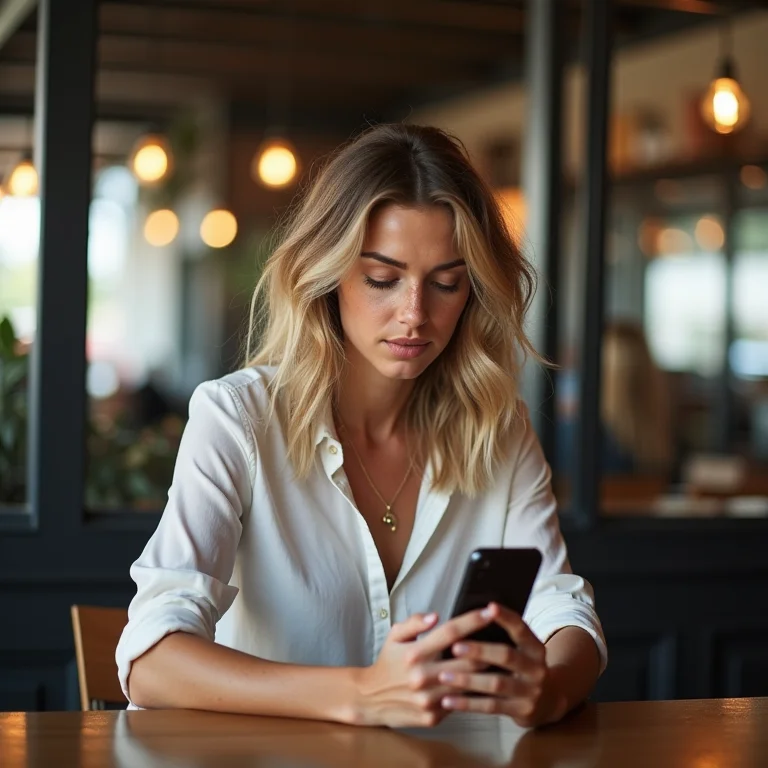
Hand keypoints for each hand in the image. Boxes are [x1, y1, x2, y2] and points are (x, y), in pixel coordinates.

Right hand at [352, 609, 494, 727]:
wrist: (369, 698)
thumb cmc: (387, 662)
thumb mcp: (394, 636)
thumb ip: (414, 622)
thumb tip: (435, 616)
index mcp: (415, 652)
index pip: (450, 632)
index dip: (473, 621)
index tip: (489, 612)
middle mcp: (423, 676)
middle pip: (468, 662)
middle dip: (487, 652)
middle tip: (499, 645)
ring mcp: (429, 700)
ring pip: (468, 685)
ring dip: (482, 675)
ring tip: (493, 666)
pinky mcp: (432, 717)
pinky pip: (458, 704)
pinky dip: (467, 695)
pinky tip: (474, 689)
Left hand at [436, 603, 567, 727]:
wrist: (548, 701)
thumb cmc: (522, 667)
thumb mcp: (522, 650)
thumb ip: (503, 637)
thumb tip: (469, 617)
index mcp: (534, 647)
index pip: (520, 628)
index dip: (506, 617)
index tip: (489, 606)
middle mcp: (536, 668)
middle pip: (506, 656)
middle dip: (479, 651)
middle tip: (454, 647)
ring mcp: (531, 691)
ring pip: (496, 684)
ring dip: (468, 680)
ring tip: (443, 675)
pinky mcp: (521, 711)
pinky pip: (490, 706)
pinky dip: (467, 704)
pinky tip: (447, 700)